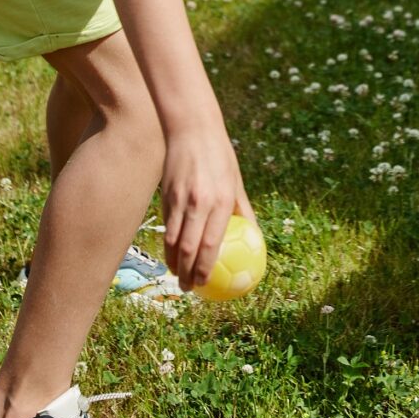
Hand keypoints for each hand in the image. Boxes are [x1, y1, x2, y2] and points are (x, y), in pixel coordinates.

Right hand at [161, 126, 254, 290]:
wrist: (192, 129)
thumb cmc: (220, 156)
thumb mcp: (237, 182)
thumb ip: (243, 209)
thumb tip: (252, 234)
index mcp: (221, 202)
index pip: (210, 244)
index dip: (205, 268)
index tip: (205, 283)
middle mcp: (200, 203)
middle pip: (189, 247)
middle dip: (186, 272)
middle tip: (188, 288)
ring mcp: (180, 199)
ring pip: (172, 239)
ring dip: (172, 261)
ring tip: (175, 276)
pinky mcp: (166, 194)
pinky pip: (165, 225)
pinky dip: (166, 243)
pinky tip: (169, 252)